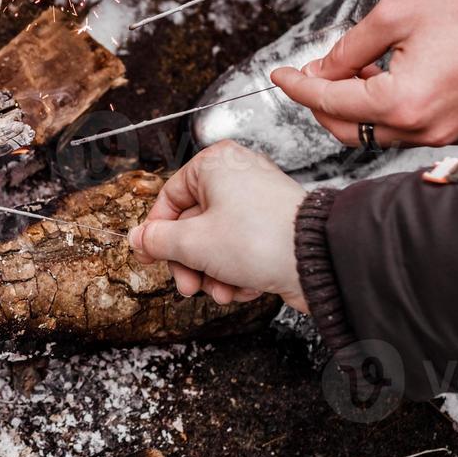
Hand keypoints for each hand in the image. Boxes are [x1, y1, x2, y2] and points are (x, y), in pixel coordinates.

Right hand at [129, 141, 306, 309]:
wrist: (318, 260)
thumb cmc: (260, 239)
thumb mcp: (193, 243)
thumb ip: (158, 240)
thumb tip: (139, 238)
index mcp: (214, 165)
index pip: (169, 199)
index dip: (157, 234)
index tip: (150, 257)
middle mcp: (237, 177)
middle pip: (192, 225)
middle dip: (190, 263)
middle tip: (188, 285)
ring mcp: (257, 202)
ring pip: (216, 242)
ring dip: (213, 273)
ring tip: (221, 290)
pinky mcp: (274, 226)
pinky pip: (241, 249)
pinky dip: (237, 272)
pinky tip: (243, 287)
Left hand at [271, 0, 457, 147]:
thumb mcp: (395, 13)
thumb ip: (348, 47)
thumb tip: (322, 69)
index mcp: (402, 103)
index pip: (329, 102)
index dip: (298, 86)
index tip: (279, 75)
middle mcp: (425, 130)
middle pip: (349, 130)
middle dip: (322, 104)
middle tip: (310, 75)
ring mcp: (448, 134)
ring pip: (379, 132)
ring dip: (356, 107)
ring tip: (352, 71)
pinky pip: (411, 128)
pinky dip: (389, 109)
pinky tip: (386, 79)